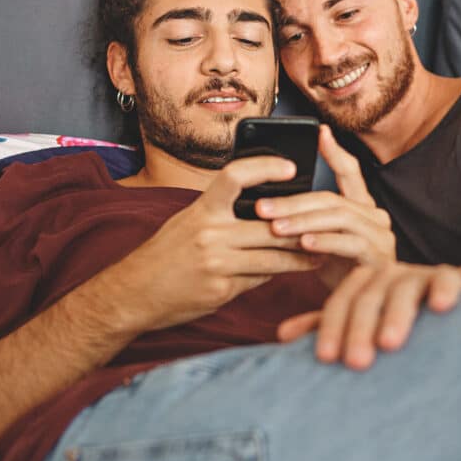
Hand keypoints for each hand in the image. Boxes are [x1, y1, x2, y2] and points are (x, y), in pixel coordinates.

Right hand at [113, 156, 320, 331]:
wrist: (133, 293)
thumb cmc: (164, 254)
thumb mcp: (187, 222)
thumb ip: (222, 215)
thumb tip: (264, 212)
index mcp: (201, 209)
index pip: (235, 175)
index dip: (265, 167)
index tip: (291, 167)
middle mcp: (210, 234)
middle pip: (270, 226)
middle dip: (301, 227)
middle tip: (327, 224)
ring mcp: (217, 264)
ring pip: (273, 257)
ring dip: (300, 257)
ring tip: (321, 253)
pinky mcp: (221, 290)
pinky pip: (258, 280)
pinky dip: (275, 274)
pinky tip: (291, 271)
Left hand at [256, 125, 394, 287]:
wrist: (364, 313)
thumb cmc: (337, 273)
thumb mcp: (320, 241)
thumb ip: (307, 220)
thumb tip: (267, 202)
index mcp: (362, 207)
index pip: (351, 172)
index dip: (335, 152)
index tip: (319, 132)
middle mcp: (376, 217)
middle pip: (332, 199)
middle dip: (294, 202)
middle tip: (262, 207)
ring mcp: (381, 236)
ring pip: (338, 217)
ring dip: (303, 221)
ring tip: (275, 227)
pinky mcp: (379, 258)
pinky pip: (350, 243)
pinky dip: (325, 241)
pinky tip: (303, 244)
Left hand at [277, 261, 460, 369]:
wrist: (442, 299)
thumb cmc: (392, 317)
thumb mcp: (357, 320)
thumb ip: (323, 325)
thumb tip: (281, 335)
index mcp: (359, 281)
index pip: (339, 304)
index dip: (330, 329)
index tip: (325, 358)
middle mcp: (384, 273)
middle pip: (366, 298)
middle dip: (359, 329)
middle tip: (355, 362)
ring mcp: (415, 274)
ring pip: (402, 291)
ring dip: (395, 315)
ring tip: (389, 343)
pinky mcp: (447, 278)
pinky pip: (445, 280)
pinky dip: (443, 289)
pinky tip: (440, 307)